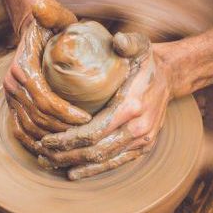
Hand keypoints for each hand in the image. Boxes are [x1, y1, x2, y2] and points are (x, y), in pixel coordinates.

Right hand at [4, 0, 91, 152]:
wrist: (32, 31)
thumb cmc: (51, 25)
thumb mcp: (56, 16)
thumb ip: (52, 12)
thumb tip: (40, 5)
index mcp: (22, 68)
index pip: (44, 99)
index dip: (65, 113)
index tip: (87, 118)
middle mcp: (11, 85)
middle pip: (38, 118)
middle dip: (63, 130)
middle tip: (87, 134)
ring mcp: (10, 97)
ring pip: (30, 128)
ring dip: (52, 138)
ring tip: (75, 142)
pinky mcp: (12, 105)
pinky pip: (20, 131)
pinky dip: (35, 143)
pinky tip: (53, 150)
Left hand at [36, 33, 174, 179]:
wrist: (170, 77)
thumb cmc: (146, 60)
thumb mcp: (140, 45)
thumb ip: (128, 42)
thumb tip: (118, 39)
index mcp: (132, 106)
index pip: (94, 131)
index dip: (67, 139)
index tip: (46, 139)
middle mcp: (139, 128)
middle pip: (95, 150)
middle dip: (65, 155)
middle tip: (41, 153)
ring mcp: (142, 141)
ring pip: (103, 160)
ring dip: (75, 164)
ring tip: (50, 162)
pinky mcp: (143, 148)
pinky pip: (116, 163)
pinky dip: (93, 170)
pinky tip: (73, 172)